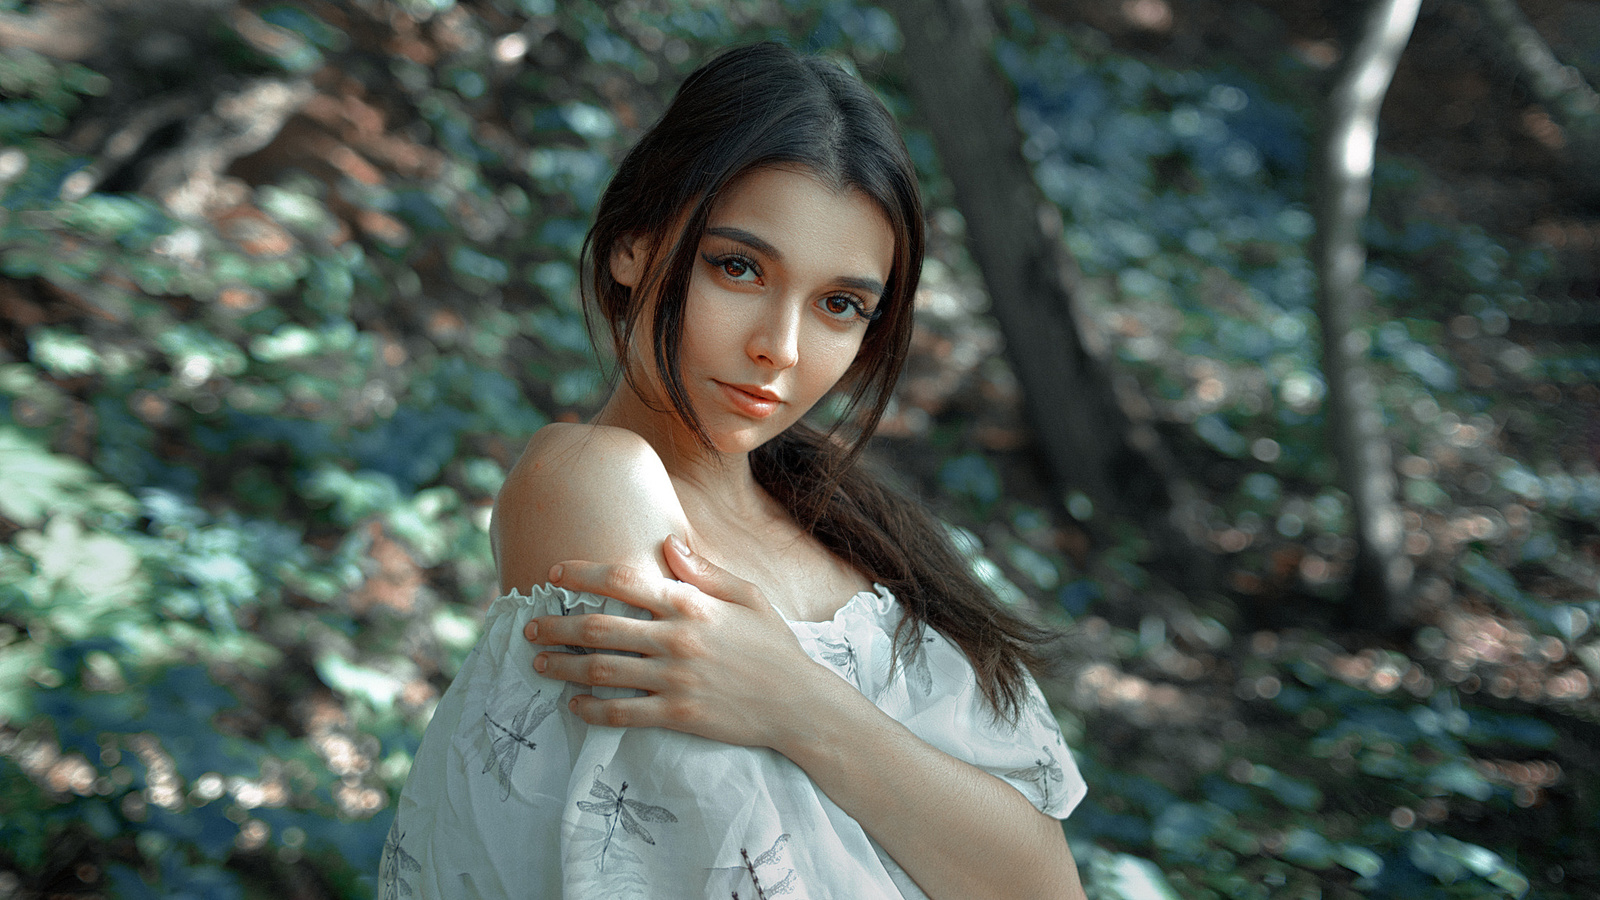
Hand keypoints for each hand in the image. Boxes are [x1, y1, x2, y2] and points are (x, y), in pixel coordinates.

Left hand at [523, 535, 834, 749]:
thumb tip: (668, 541)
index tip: (553, 572)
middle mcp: (677, 638)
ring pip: (603, 670)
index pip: (624, 579)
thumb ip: (703, 571)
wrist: (799, 703)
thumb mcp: (748, 597)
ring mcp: (675, 679)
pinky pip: (623, 712)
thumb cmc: (774, 646)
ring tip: (540, 663)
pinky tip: (575, 704)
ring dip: (564, 665)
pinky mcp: (677, 715)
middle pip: (600, 627)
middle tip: (529, 627)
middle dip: (557, 626)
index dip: (582, 573)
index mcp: (691, 604)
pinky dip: (593, 709)